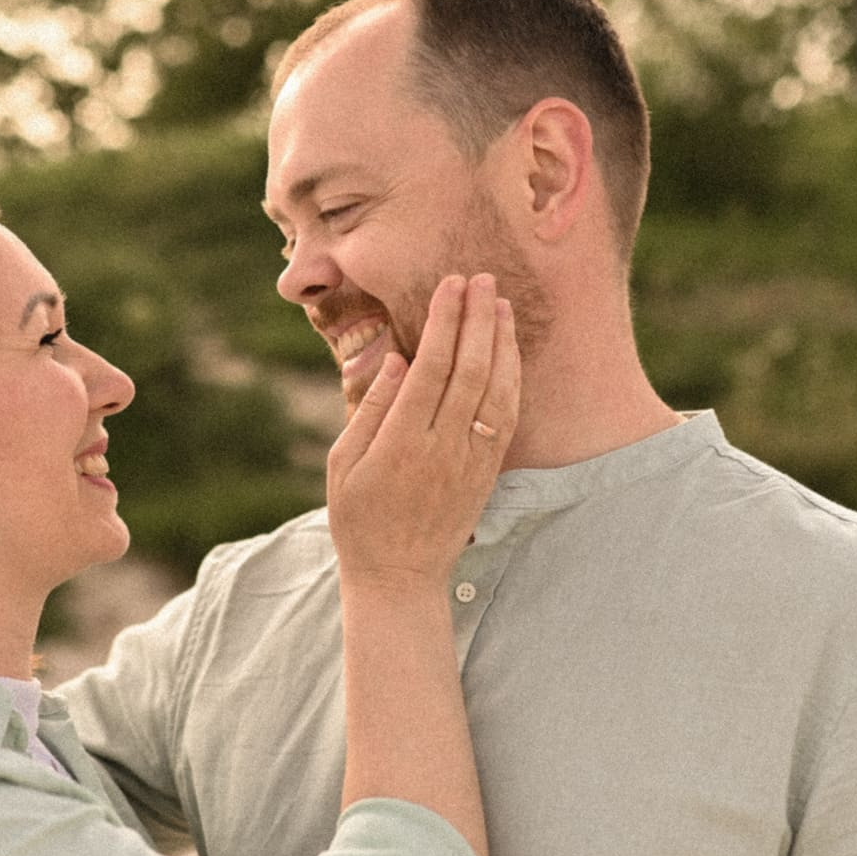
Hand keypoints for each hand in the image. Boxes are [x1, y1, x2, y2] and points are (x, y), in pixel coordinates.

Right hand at [325, 274, 519, 586]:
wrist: (399, 577)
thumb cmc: (359, 518)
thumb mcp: (343, 465)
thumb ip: (370, 410)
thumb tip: (396, 359)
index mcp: (401, 442)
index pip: (431, 367)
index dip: (444, 322)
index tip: (449, 286)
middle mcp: (442, 447)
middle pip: (469, 369)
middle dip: (476, 318)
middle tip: (479, 278)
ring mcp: (470, 460)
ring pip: (495, 389)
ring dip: (500, 341)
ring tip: (499, 302)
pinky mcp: (487, 472)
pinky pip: (506, 416)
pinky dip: (512, 378)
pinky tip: (509, 350)